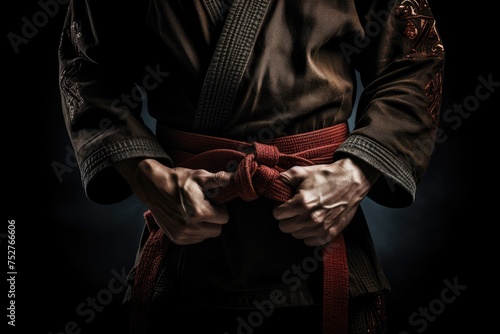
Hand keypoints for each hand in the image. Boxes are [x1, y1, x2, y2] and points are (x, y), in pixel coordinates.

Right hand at [115, 158, 232, 244]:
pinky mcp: (176, 239)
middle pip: (217, 229)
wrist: (153, 186)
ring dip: (205, 225)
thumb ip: (219, 179)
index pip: (224, 218)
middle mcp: (190, 227)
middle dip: (214, 218)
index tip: (211, 200)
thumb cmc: (179, 180)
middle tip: (204, 206)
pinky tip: (188, 218)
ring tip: (194, 211)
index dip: (220, 208)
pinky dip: (196, 231)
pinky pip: (196, 239)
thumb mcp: (199, 176)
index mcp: (198, 212)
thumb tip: (235, 177)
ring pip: (207, 235)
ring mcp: (182, 234)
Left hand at [272, 157, 379, 245]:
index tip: (287, 203)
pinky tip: (313, 222)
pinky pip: (309, 241)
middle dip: (287, 217)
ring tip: (306, 213)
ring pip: (296, 235)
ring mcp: (321, 228)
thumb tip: (273, 185)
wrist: (352, 181)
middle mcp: (310, 218)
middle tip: (295, 208)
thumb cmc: (327, 176)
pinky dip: (309, 234)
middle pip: (284, 227)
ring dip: (298, 226)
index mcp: (302, 203)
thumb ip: (284, 178)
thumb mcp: (302, 172)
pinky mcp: (330, 234)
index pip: (277, 214)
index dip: (280, 207)